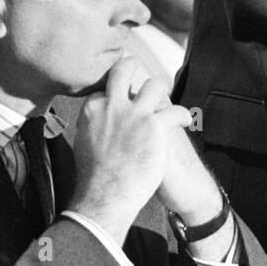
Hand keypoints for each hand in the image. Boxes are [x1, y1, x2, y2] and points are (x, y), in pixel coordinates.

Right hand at [68, 56, 192, 244]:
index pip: (107, 86)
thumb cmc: (95, 177)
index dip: (118, 90)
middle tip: (141, 77)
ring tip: (165, 107)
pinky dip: (183, 117)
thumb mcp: (83, 142)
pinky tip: (183, 123)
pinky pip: (177, 110)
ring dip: (162, 95)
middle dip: (133, 66)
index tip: (125, 95)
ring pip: (155, 85)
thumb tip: (96, 114)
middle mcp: (112, 106)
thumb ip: (93, 122)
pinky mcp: (155, 126)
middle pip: (124, 69)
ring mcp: (135, 114)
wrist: (105, 199)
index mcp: (92, 110)